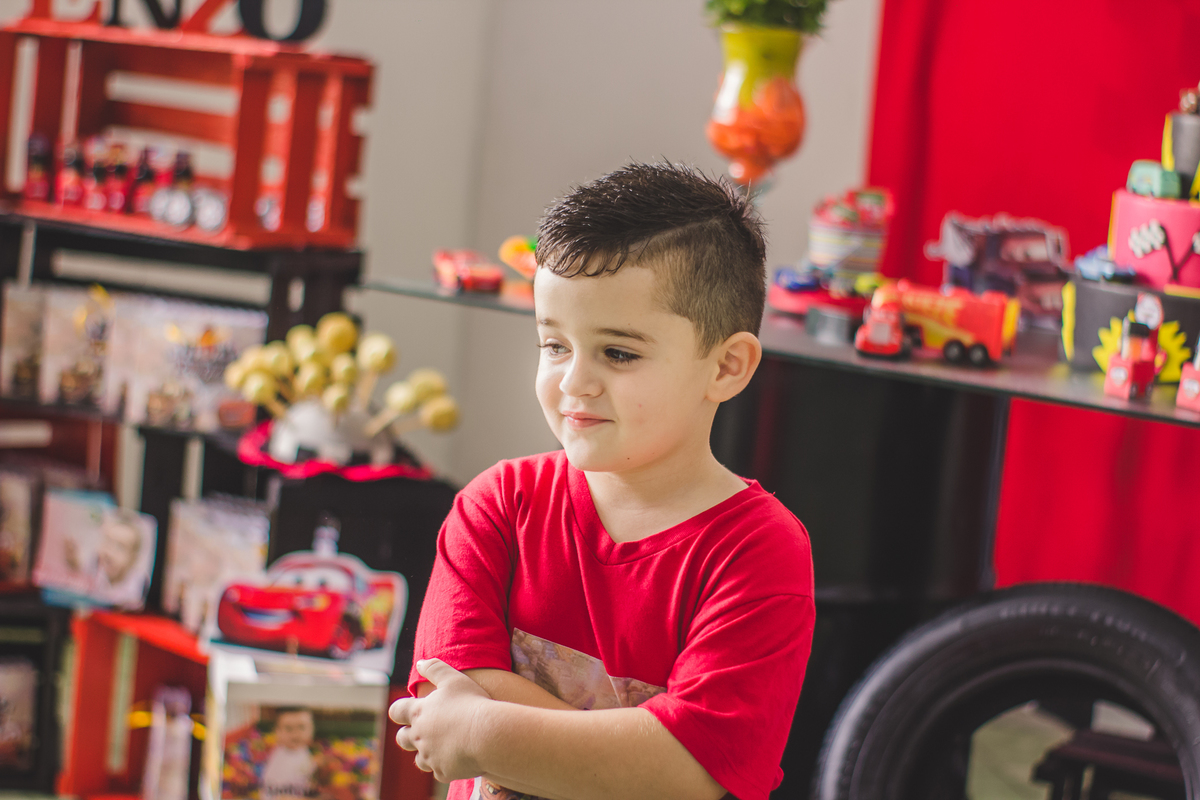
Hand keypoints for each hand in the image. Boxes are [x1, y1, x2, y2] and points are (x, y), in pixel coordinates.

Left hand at [390, 658, 493, 781]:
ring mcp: (430, 756)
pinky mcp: (443, 771)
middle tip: (419, 731)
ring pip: (419, 759)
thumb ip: (434, 668)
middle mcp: (419, 736)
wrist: (487, 734)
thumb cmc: (471, 703)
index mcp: (419, 713)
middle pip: (402, 739)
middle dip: (407, 735)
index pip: (397, 711)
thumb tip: (419, 663)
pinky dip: (446, 765)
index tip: (402, 711)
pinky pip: (439, 771)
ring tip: (441, 746)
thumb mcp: (453, 678)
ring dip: (425, 753)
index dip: (399, 711)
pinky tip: (457, 758)